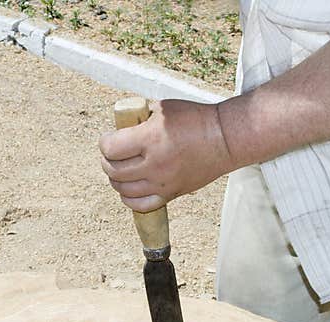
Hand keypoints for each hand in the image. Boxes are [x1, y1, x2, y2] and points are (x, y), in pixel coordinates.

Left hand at [98, 99, 234, 212]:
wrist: (224, 139)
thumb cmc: (195, 119)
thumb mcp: (163, 108)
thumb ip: (139, 118)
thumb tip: (121, 127)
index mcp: (151, 139)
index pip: (111, 149)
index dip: (104, 142)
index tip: (109, 138)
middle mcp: (155, 164)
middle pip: (113, 171)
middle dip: (107, 161)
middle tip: (112, 154)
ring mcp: (163, 182)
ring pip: (123, 190)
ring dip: (116, 180)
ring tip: (121, 169)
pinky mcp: (171, 194)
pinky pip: (141, 205)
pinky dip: (129, 199)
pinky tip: (130, 189)